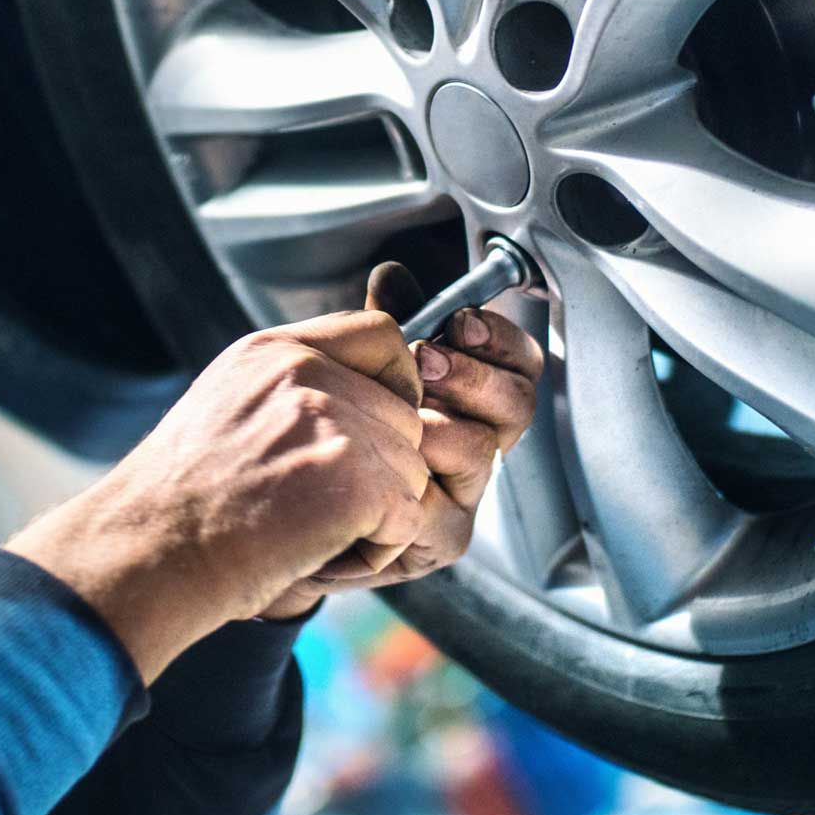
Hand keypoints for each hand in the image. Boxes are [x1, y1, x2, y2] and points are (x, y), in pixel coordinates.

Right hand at [5, 306, 430, 681]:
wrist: (147, 554)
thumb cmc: (180, 498)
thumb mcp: (227, 401)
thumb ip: (291, 382)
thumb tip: (356, 387)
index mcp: (276, 350)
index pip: (383, 337)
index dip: (393, 385)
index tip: (366, 431)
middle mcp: (307, 374)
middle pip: (405, 415)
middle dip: (380, 469)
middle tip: (318, 505)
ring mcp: (334, 424)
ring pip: (412, 469)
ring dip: (378, 513)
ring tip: (311, 530)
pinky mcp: (355, 482)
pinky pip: (409, 516)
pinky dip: (377, 548)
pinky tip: (322, 553)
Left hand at [258, 262, 545, 618]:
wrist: (294, 509)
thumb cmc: (339, 434)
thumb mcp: (363, 370)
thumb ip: (389, 324)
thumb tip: (393, 277)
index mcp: (474, 398)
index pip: (520, 363)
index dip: (500, 339)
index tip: (460, 322)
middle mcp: (480, 443)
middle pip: (518, 403)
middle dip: (473, 374)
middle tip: (426, 361)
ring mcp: (467, 493)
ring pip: (478, 447)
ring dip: (432, 421)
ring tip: (393, 414)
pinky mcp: (444, 537)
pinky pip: (441, 502)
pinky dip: (406, 476)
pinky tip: (375, 463)